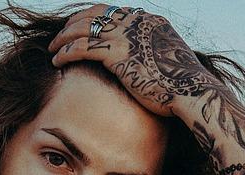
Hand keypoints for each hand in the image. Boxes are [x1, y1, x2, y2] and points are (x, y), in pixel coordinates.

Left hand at [48, 4, 221, 117]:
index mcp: (150, 21)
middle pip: (95, 15)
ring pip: (84, 28)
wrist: (192, 93)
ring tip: (53, 49)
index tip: (79, 27)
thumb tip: (145, 66)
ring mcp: (126, 35)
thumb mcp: (170, 63)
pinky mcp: (117, 53)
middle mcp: (137, 22)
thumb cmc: (183, 87)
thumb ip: (154, 56)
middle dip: (74, 24)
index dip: (93, 18)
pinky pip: (81, 47)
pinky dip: (65, 52)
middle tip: (60, 36)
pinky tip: (56, 60)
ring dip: (64, 37)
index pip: (114, 11)